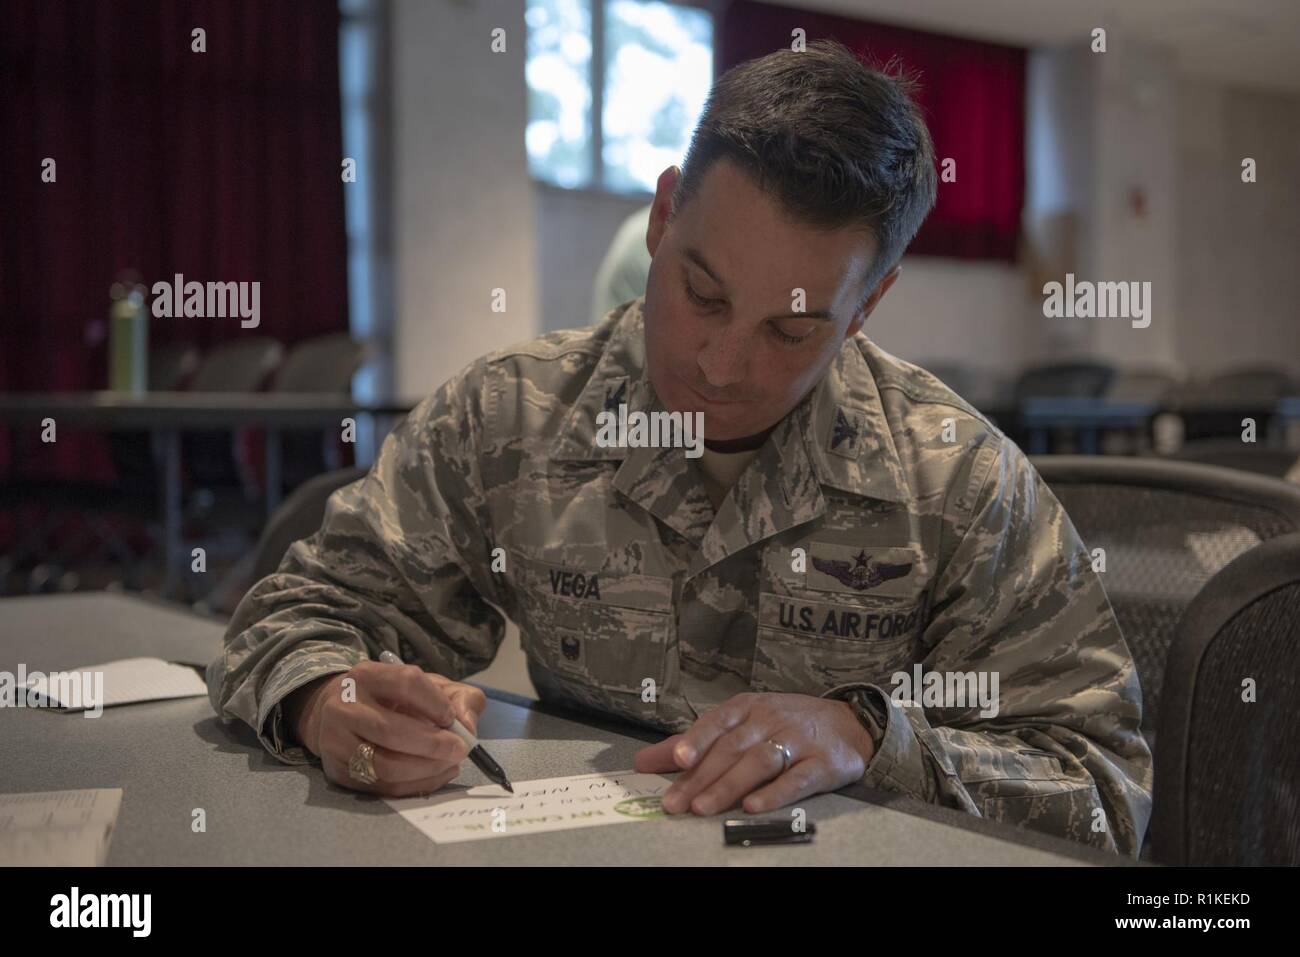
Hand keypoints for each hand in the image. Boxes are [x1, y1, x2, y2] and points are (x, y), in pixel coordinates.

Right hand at [290, 661, 487, 796]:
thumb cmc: (392, 699)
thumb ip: (458, 698)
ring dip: (426, 769)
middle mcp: (344, 707)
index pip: (405, 684)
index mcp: (367, 676)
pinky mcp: (338, 773)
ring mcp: (336, 742)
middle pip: (390, 730)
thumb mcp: (426, 686)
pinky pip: (382, 786)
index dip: (434, 703)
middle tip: (459, 749)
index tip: (452, 718)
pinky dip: (415, 785)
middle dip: (433, 744)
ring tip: (449, 764)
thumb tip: (468, 728)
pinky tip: (435, 775)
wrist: (340, 715)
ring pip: (385, 764)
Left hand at [633, 692, 875, 815]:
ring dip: (730, 786)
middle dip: (701, 777)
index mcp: (748, 707)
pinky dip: (775, 793)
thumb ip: (692, 743)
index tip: (676, 760)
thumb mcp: (741, 722)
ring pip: (759, 762)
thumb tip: (643, 761)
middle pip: (732, 748)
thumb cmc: (785, 724)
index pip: (717, 723)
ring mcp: (798, 741)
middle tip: (676, 803)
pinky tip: (753, 807)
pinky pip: (798, 779)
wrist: (852, 723)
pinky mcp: (824, 764)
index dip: (696, 741)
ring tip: (704, 808)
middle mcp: (771, 719)